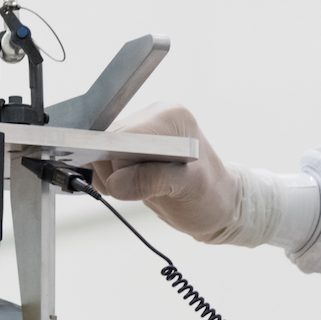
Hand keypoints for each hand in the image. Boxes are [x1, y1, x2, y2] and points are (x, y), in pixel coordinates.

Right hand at [92, 102, 239, 240]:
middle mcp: (154, 116)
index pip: (124, 135)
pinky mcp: (133, 144)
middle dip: (114, 172)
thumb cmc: (211, 195)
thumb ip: (153, 180)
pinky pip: (105, 158)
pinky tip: (134, 185)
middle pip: (107, 141)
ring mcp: (142, 129)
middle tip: (138, 190)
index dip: (118, 163)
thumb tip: (116, 183)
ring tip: (141, 188)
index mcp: (170, 117)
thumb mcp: (189, 188)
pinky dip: (112, 177)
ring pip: (102, 151)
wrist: (218, 203)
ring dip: (111, 176)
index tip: (124, 186)